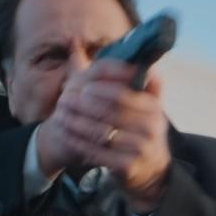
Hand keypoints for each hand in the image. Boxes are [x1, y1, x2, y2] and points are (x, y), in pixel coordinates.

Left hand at [50, 60, 171, 212]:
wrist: (152, 170)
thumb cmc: (140, 129)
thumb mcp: (142, 103)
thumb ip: (122, 76)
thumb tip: (84, 45)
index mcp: (154, 107)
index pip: (124, 92)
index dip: (101, 88)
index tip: (82, 85)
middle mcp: (152, 126)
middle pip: (112, 111)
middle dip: (85, 105)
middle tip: (65, 99)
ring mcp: (141, 148)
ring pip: (102, 132)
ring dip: (78, 123)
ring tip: (61, 115)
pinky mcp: (129, 166)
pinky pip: (98, 152)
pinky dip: (79, 143)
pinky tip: (66, 135)